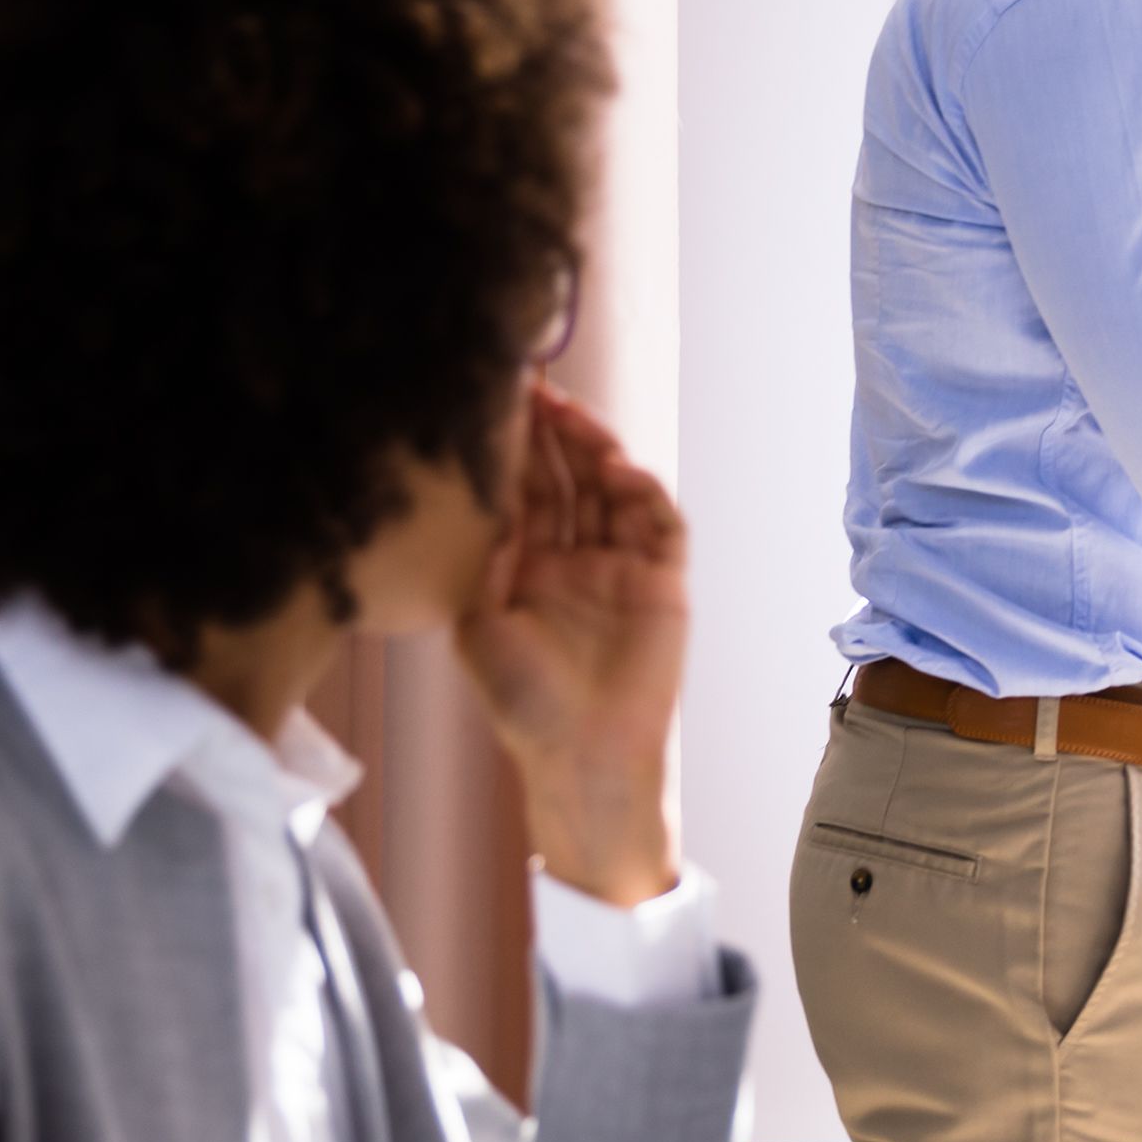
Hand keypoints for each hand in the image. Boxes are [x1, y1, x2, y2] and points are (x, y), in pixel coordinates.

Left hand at [451, 384, 687, 906]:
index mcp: (530, 566)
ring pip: (614, 491)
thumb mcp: (478, 623)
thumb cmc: (522, 702)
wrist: (581, 756)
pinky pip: (660, 526)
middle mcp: (577, 559)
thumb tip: (482, 494)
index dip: (516, 447)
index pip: (528, 490)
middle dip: (554, 432)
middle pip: (571, 478)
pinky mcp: (663, 584)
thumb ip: (484, 558)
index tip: (497, 401)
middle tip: (532, 385)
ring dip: (596, 450)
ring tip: (570, 415)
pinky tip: (618, 470)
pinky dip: (643, 494)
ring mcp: (623, 568)